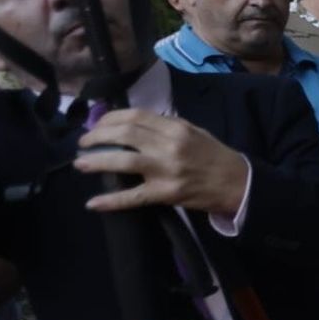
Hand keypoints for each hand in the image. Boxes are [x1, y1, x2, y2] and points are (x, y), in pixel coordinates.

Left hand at [74, 109, 248, 215]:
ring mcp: (167, 171)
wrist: (238, 184)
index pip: (135, 116)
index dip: (110, 118)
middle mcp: (170, 146)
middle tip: (84, 143)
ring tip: (80, 163)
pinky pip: (133, 197)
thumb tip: (133, 124)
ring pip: (123, 162)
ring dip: (96, 161)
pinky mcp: (166, 194)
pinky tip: (93, 203)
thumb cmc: (214, 156)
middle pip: (124, 135)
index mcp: (176, 128)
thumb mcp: (194, 132)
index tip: (97, 124)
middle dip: (97, 136)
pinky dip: (111, 201)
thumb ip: (166, 126)